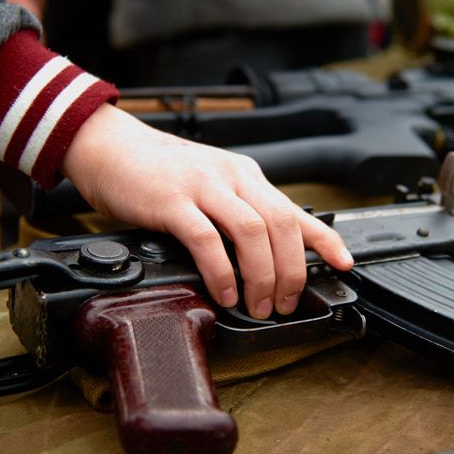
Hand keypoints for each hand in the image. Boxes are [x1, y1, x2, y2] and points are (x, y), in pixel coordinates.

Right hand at [61, 105, 353, 318]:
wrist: (110, 149)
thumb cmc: (159, 174)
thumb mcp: (211, 186)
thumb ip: (237, 212)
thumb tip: (265, 256)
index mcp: (245, 176)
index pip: (294, 209)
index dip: (324, 239)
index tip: (344, 263)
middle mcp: (232, 178)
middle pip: (280, 224)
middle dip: (291, 270)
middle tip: (286, 302)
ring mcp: (202, 187)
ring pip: (252, 231)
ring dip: (262, 275)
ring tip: (258, 305)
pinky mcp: (171, 201)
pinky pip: (206, 239)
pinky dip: (221, 271)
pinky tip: (224, 292)